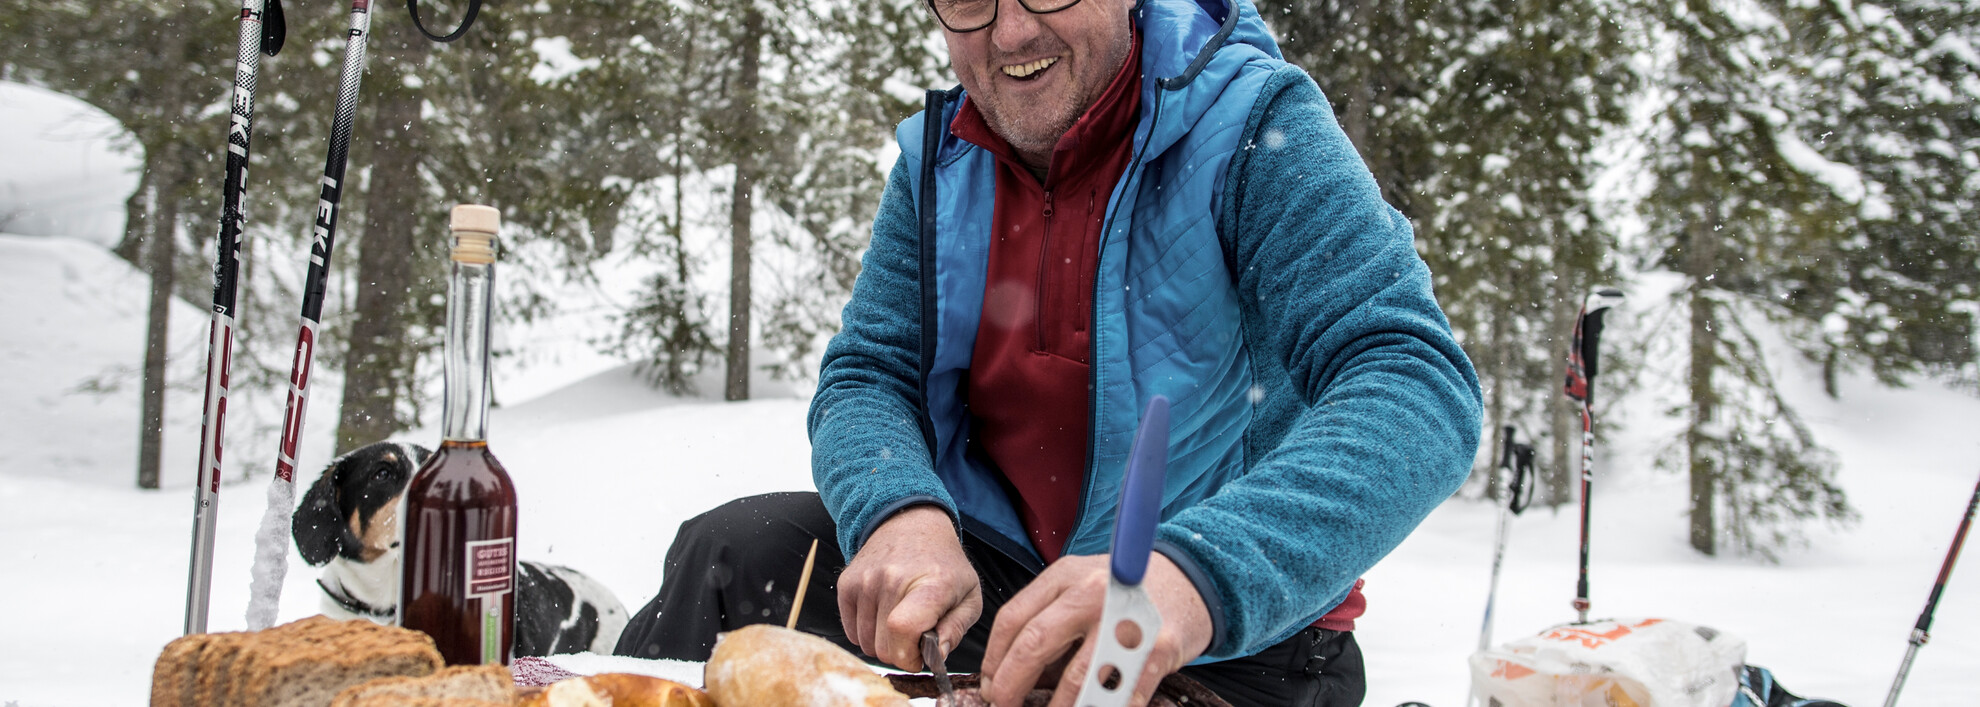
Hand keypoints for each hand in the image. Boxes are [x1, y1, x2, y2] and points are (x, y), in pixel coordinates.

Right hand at [836, 504, 982, 669]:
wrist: (911, 525)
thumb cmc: (944, 566)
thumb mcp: (968, 596)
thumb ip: (956, 629)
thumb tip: (937, 657)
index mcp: (930, 584)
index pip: (904, 629)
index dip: (910, 656)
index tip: (920, 656)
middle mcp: (892, 579)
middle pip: (884, 646)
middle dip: (901, 654)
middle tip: (914, 638)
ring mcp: (865, 580)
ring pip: (865, 644)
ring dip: (883, 644)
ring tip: (900, 623)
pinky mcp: (847, 584)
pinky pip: (851, 633)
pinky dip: (867, 634)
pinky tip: (883, 617)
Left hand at [979, 553, 1211, 706]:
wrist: (1192, 581)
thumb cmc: (1127, 592)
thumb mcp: (1082, 586)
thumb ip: (1049, 619)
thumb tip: (1012, 672)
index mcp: (1065, 576)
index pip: (1014, 619)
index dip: (995, 659)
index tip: (991, 685)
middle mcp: (1092, 593)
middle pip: (1034, 644)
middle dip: (1011, 686)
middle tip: (1005, 706)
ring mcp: (1125, 620)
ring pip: (1077, 678)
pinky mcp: (1157, 648)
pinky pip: (1122, 694)